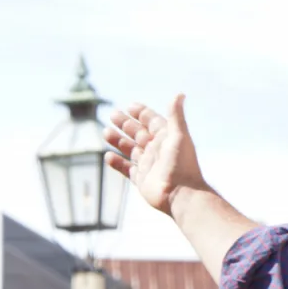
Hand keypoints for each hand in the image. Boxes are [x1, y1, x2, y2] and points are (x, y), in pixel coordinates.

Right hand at [104, 96, 207, 215]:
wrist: (181, 195)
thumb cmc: (182, 164)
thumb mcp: (179, 135)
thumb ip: (175, 115)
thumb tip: (179, 93)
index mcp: (166, 138)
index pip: (151, 121)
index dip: (141, 113)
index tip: (129, 106)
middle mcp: (156, 150)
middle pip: (138, 133)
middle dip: (125, 124)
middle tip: (112, 115)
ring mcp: (148, 165)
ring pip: (130, 149)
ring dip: (118, 140)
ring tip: (105, 132)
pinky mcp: (141, 180)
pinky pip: (126, 169)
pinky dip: (117, 163)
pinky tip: (107, 156)